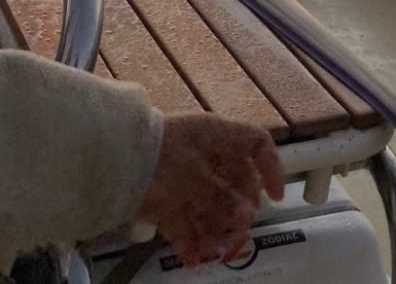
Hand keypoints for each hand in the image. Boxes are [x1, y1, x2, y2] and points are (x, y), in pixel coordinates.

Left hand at [136, 114, 285, 267]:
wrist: (118, 160)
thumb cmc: (167, 152)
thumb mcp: (200, 171)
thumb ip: (224, 192)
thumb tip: (247, 214)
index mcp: (217, 136)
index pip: (256, 144)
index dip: (272, 168)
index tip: (276, 198)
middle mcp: (204, 157)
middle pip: (235, 183)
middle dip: (242, 208)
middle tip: (243, 228)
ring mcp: (183, 181)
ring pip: (210, 209)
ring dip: (218, 230)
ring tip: (221, 249)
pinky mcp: (162, 204)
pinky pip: (183, 225)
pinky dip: (190, 242)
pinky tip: (194, 259)